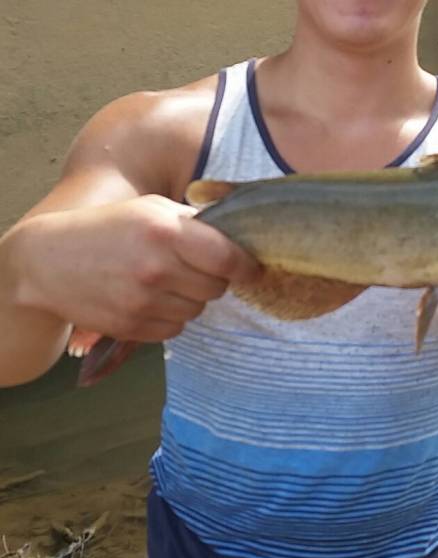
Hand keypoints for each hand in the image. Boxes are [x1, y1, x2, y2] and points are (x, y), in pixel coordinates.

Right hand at [15, 195, 260, 341]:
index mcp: (165, 232)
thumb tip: (240, 239)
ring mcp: (144, 302)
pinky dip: (170, 316)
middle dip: (212, 278)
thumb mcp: (151, 209)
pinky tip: (148, 298)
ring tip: (162, 280)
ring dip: (189, 298)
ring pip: (198, 310)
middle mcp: (157, 269)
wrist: (49, 262)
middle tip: (191, 267)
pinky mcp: (133, 328)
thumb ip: (195, 223)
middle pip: (217, 288)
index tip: (250, 268)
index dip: (246, 266)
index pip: (229, 260)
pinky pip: (176, 329)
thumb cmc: (109, 229)